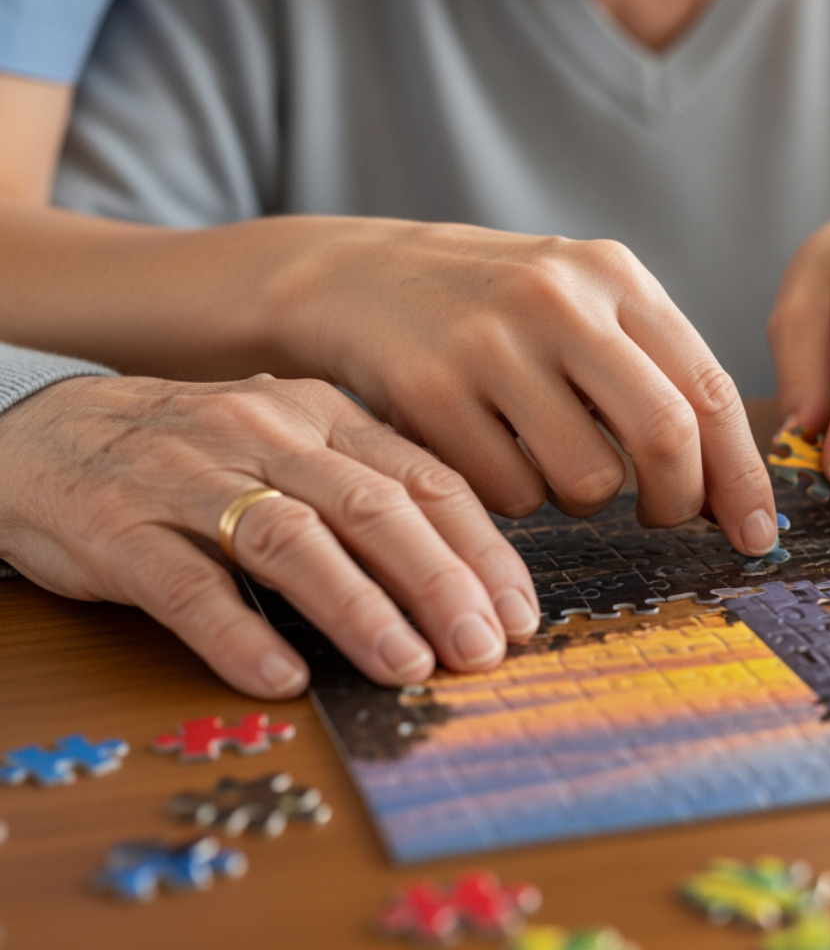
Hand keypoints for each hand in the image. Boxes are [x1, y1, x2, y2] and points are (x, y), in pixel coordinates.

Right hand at [0, 374, 544, 697]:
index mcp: (322, 414)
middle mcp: (265, 434)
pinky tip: (282, 676)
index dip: (481, 549)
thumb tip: (468, 571)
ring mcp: (189, 478)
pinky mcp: (118, 529)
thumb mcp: (290, 442)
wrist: (39, 431)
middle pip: (372, 508)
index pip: (424, 478)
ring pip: (290, 541)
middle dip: (441, 583)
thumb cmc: (194, 453)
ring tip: (408, 668)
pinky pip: (186, 584)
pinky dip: (239, 633)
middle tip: (484, 650)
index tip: (520, 613)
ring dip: (359, 609)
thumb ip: (367, 487)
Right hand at [278, 222, 778, 555]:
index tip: (758, 534)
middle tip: (667, 520)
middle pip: (666, 436)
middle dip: (680, 501)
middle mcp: (561, 300)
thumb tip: (733, 485)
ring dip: (586, 501)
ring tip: (555, 465)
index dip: (742, 475)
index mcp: (615, 277)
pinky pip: (510, 492)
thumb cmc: (497, 311)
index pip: (709, 389)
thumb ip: (654, 371)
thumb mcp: (581, 303)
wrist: (357, 277)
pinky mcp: (430, 389)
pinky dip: (517, 499)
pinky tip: (492, 456)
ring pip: (589, 478)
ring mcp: (493, 343)